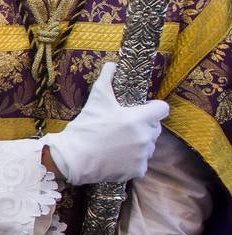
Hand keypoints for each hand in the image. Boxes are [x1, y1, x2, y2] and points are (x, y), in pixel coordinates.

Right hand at [43, 62, 168, 185]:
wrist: (72, 158)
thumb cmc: (85, 127)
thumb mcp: (96, 100)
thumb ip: (107, 79)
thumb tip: (112, 64)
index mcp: (139, 118)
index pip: (162, 109)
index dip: (153, 107)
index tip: (141, 110)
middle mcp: (145, 137)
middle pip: (155, 128)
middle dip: (143, 126)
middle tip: (123, 128)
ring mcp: (142, 155)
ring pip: (148, 146)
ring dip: (138, 143)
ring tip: (117, 143)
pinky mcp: (137, 170)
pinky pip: (141, 162)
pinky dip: (131, 160)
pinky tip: (116, 157)